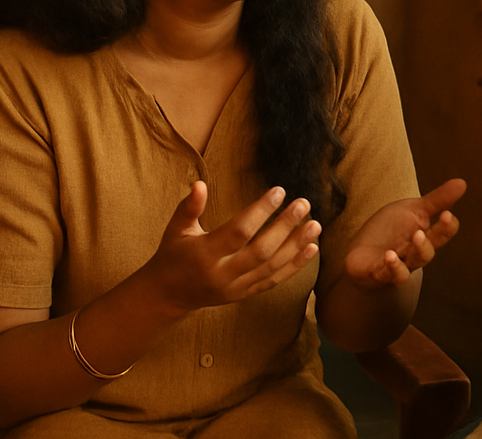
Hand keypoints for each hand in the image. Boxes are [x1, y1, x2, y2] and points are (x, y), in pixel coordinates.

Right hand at [146, 182, 320, 314]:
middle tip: (304, 204)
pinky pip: (273, 281)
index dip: (260, 211)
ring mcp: (235, 288)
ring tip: (315, 225)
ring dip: (296, 246)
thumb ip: (189, 207)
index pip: (239, 231)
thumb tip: (199, 183)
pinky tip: (312, 249)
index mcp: (204, 255)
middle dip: (285, 227)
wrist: (166, 296)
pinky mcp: (244, 295)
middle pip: (261, 251)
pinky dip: (295, 266)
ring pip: (271, 268)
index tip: (279, 191)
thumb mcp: (175, 229)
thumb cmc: (172, 255)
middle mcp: (222, 274)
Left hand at [344, 178, 465, 288]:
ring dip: (417, 252)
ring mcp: (399, 265)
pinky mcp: (379, 273)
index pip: (443, 233)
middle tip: (433, 226)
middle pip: (429, 250)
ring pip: (413, 264)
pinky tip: (389, 256)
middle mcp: (414, 253)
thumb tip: (463, 183)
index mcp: (425, 235)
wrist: (364, 253)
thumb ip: (437, 200)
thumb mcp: (413, 210)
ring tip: (416, 236)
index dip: (447, 226)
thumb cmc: (392, 230)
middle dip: (433, 239)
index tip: (447, 214)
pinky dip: (392, 267)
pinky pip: (388, 274)